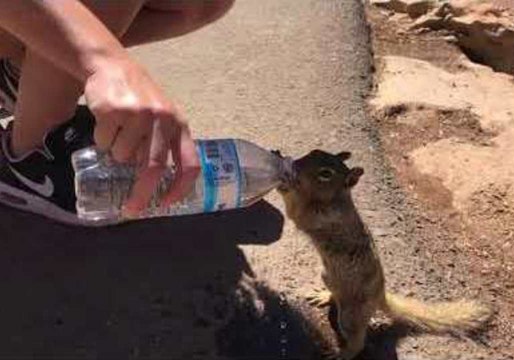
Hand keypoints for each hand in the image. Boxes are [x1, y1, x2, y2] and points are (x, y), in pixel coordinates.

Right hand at [84, 59, 199, 216]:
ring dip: (116, 154)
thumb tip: (155, 186)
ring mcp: (138, 114)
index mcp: (179, 125)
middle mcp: (163, 120)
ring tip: (118, 133)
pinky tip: (107, 122)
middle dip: (141, 193)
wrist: (113, 66)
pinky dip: (102, 140)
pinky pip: (104, 142)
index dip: (181, 188)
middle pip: (154, 168)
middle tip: (132, 208)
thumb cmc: (141, 98)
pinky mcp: (114, 110)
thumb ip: (164, 145)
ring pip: (123, 156)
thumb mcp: (162, 118)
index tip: (166, 203)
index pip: (189, 164)